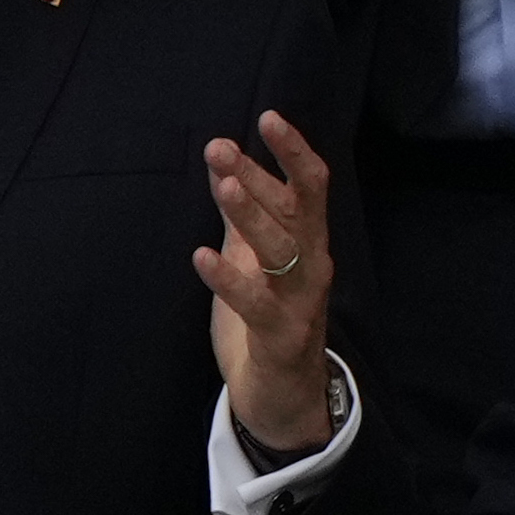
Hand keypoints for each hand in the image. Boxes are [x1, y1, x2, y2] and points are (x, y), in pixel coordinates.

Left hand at [200, 109, 340, 455]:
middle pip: (294, 211)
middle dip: (258, 175)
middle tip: (219, 147)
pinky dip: (230, 279)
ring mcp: (300, 302)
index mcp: (308, 242)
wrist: (284, 397)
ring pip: (281, 251)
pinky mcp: (281, 337)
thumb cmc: (268, 320)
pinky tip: (201, 256)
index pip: (310, 186)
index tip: (267, 116)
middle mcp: (312, 266)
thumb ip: (243, 218)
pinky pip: (257, 304)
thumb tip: (225, 168)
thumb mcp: (253, 260)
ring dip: (252, 217)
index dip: (292, 150)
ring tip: (224, 186)